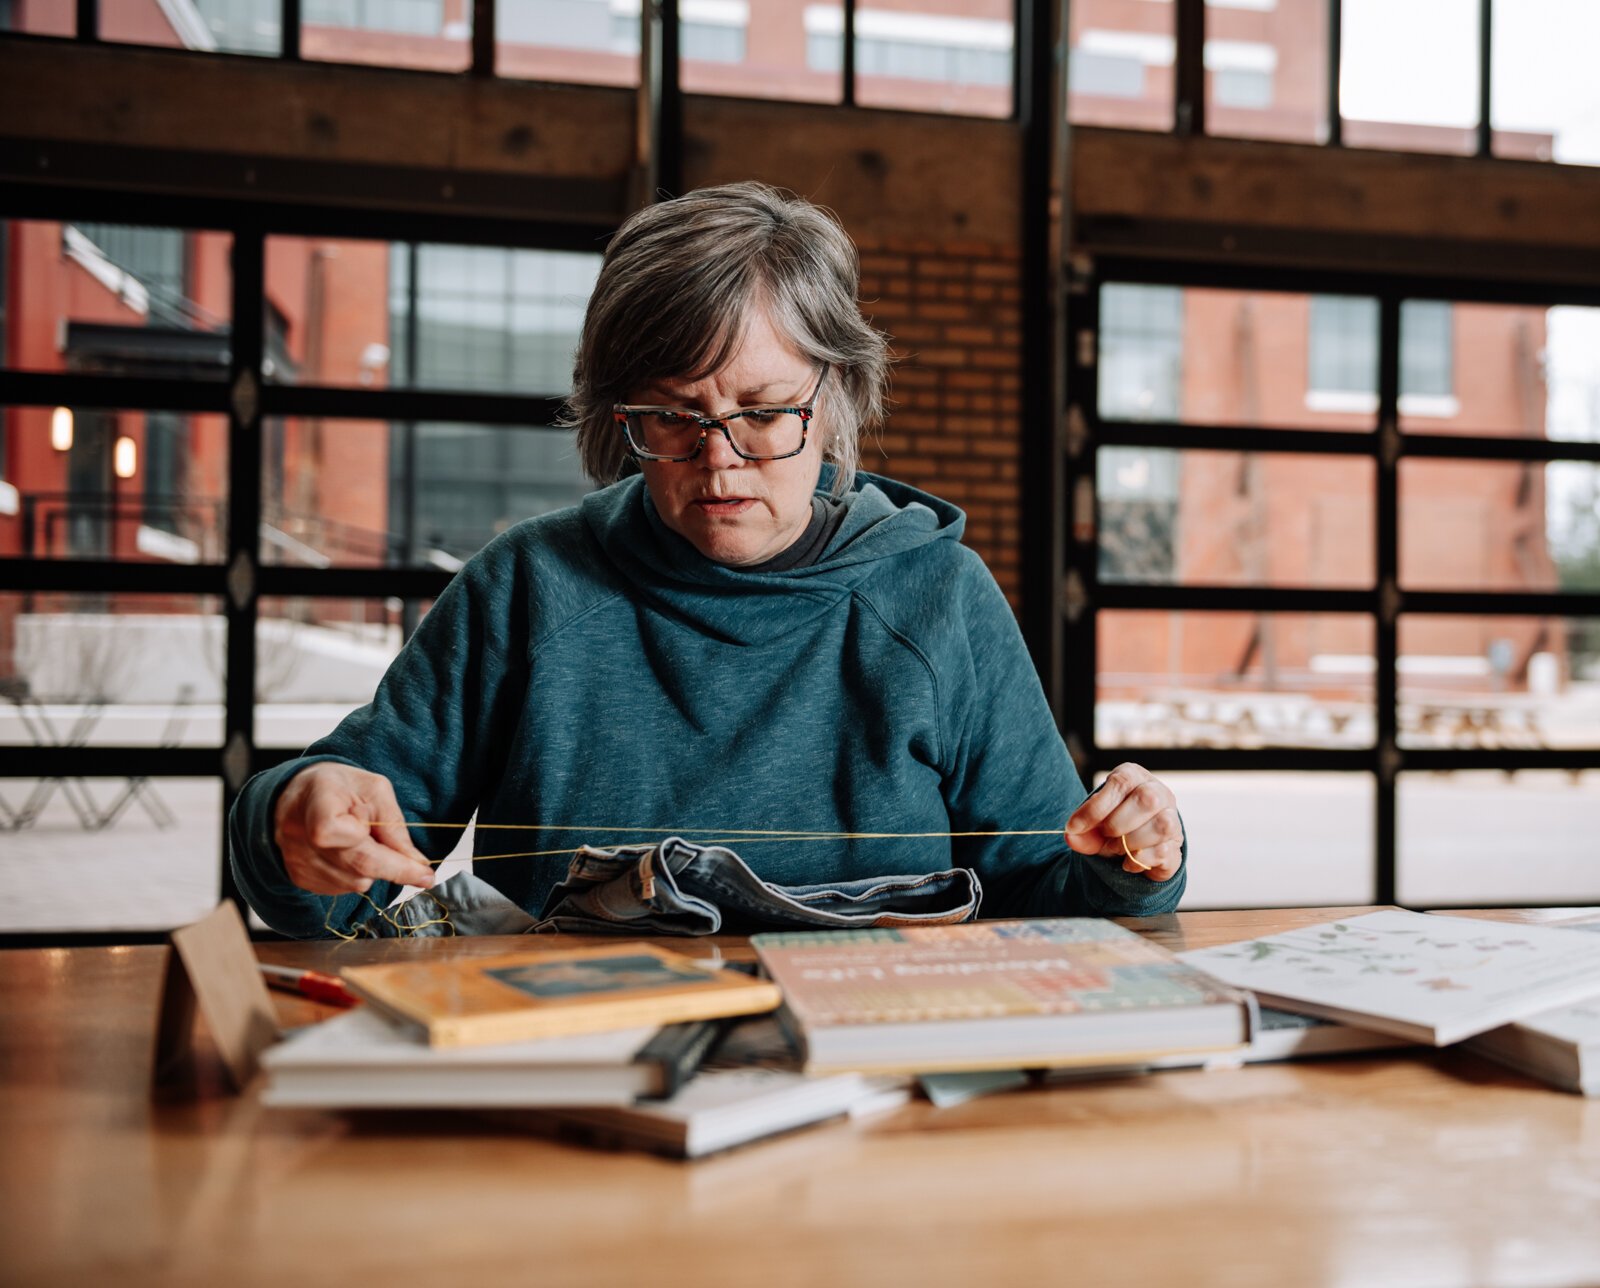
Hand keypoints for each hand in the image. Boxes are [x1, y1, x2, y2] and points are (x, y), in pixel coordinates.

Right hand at [274, 763, 435, 895]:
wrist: (303, 794)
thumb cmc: (341, 788)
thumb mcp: (375, 790)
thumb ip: (394, 826)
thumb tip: (416, 863)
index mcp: (317, 801)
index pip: (343, 835)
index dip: (382, 851)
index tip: (420, 866)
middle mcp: (297, 833)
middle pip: (356, 866)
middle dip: (394, 868)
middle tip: (422, 871)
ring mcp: (294, 859)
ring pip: (352, 882)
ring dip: (372, 870)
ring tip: (366, 843)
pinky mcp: (298, 877)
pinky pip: (341, 888)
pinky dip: (356, 875)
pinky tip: (351, 854)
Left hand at [1063, 762, 1183, 881]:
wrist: (1135, 846)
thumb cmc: (1113, 824)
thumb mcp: (1093, 824)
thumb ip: (1081, 830)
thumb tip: (1071, 836)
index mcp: (1134, 777)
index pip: (1120, 783)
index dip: (1095, 807)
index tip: (1074, 827)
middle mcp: (1158, 792)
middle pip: (1147, 799)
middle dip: (1117, 824)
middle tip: (1105, 837)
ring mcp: (1172, 818)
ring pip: (1161, 826)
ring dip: (1130, 843)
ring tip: (1116, 849)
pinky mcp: (1176, 844)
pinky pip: (1163, 851)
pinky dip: (1138, 860)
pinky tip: (1128, 861)